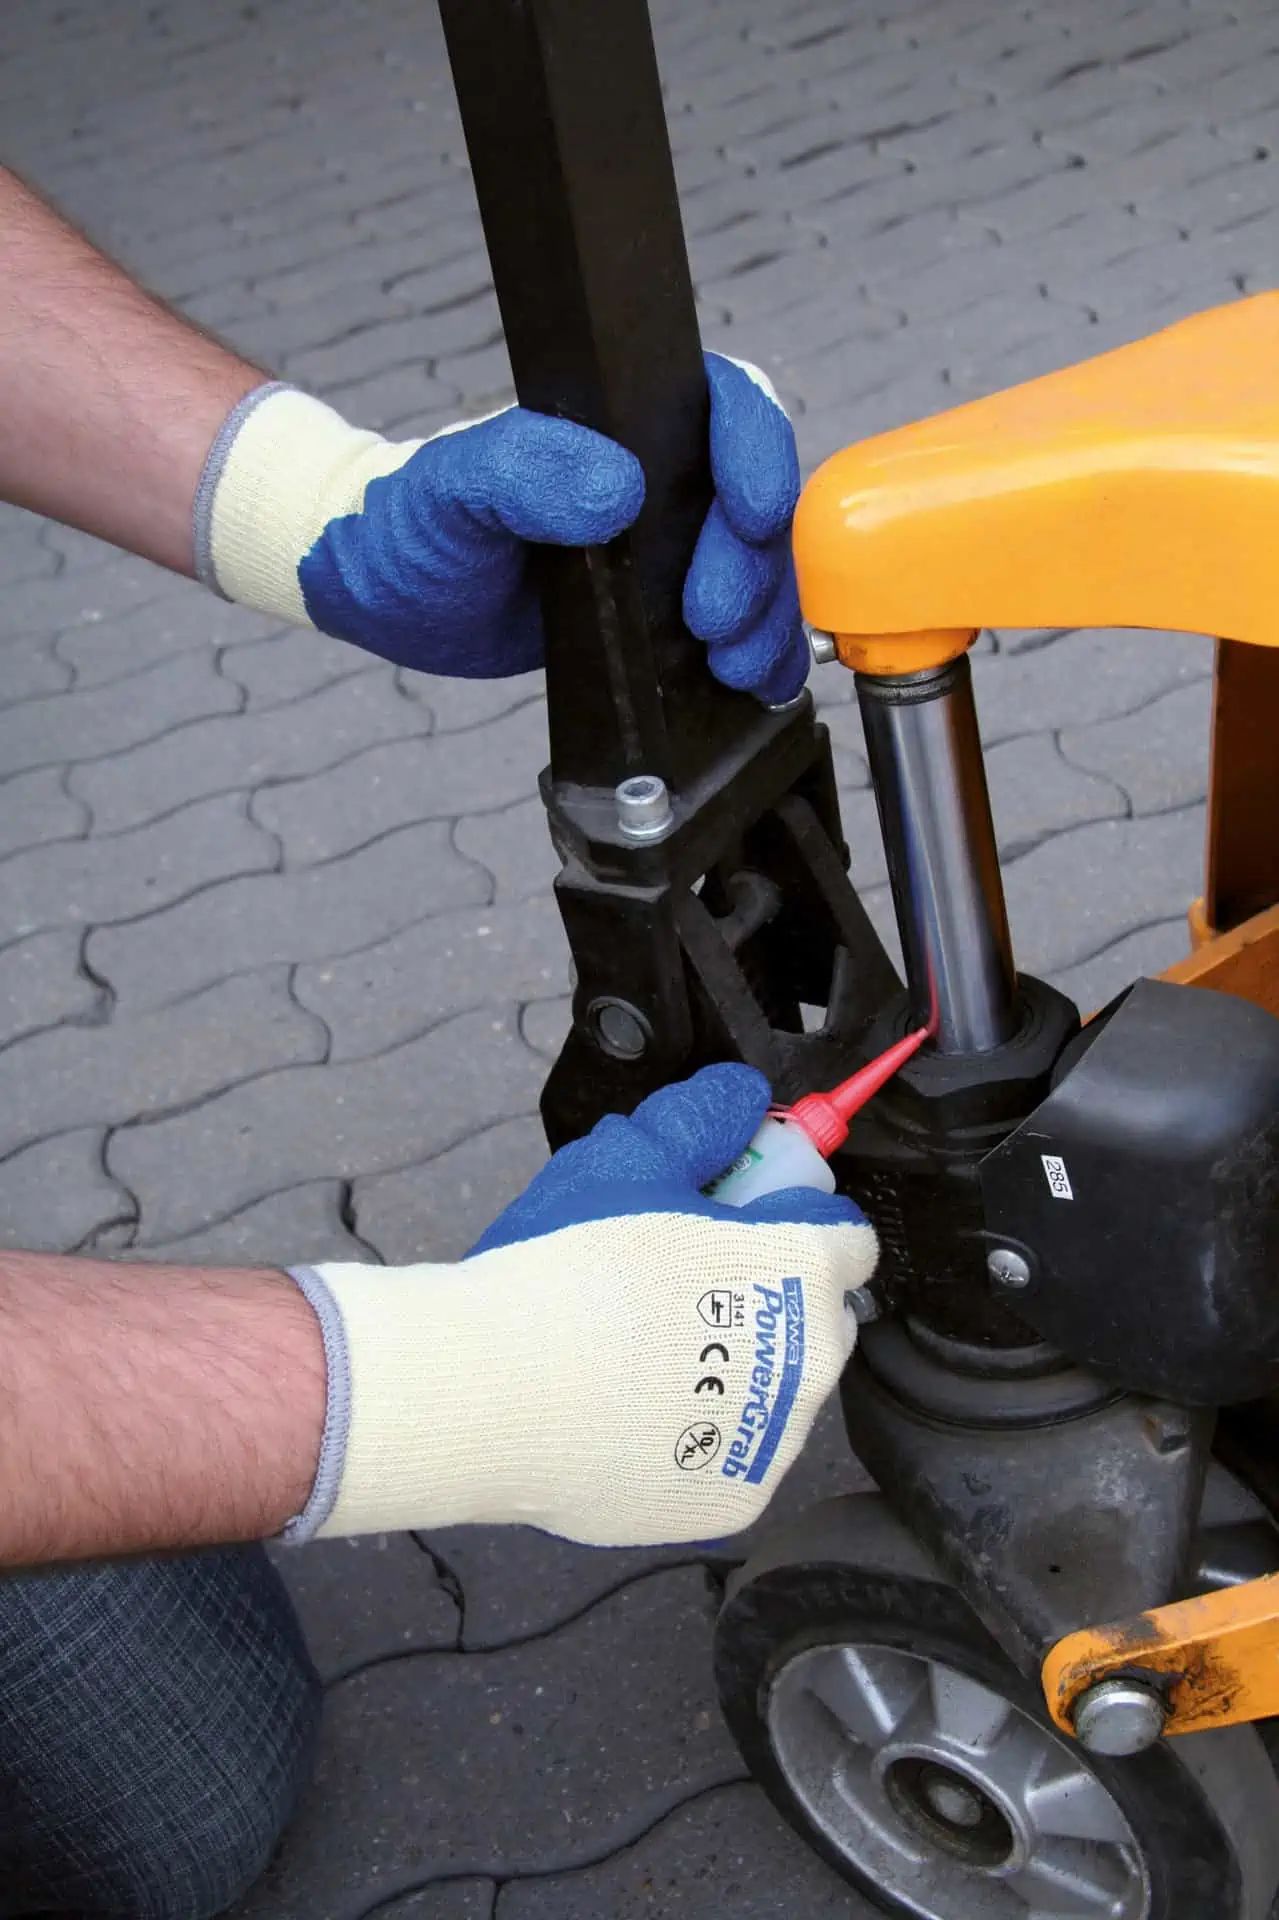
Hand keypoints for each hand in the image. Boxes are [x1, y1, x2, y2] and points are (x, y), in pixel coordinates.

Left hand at [200, 354, 807, 701]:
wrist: (391, 597)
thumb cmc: (412, 521)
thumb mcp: (453, 488)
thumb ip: (521, 471)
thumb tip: (616, 488)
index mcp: (619, 425)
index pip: (725, 407)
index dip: (757, 452)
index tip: (752, 512)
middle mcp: (659, 479)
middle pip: (756, 503)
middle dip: (754, 565)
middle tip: (711, 620)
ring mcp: (668, 550)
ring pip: (759, 570)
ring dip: (764, 620)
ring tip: (729, 664)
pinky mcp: (664, 615)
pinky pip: (738, 629)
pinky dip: (761, 658)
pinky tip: (754, 685)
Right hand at [286, 1064, 875, 1547]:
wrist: (482, 1392)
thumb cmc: (561, 1266)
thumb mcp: (629, 1156)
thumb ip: (702, 1117)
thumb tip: (743, 1097)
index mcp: (804, 1266)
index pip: (845, 1231)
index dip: (788, 1212)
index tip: (735, 1215)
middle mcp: (813, 1360)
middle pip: (821, 1311)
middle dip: (773, 1291)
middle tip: (682, 1278)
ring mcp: (774, 1440)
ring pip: (780, 1387)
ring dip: (741, 1365)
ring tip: (648, 1349)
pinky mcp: (732, 1501)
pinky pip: (737, 1452)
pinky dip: (704, 1432)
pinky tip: (638, 1410)